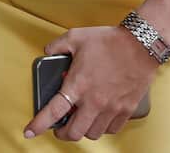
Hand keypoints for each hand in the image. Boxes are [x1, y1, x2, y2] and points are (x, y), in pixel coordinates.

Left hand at [23, 26, 159, 141]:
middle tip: (60, 127)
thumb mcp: (76, 37)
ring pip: (92, 134)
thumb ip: (57, 46)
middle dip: (62, 133)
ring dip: (83, 130)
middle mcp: (94, 101)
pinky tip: (99, 117)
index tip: (29, 132)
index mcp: (78, 85)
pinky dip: (102, 128)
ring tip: (80, 119)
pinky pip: (111, 129)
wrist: (140, 45)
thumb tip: (48, 52)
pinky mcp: (126, 110)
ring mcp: (111, 108)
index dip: (39, 124)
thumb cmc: (109, 41)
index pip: (54, 111)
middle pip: (74, 132)